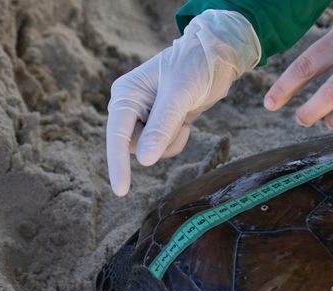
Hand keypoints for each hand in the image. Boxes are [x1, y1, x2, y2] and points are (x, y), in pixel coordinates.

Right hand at [105, 10, 259, 195]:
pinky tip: (186, 121)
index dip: (118, 164)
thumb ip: (162, 127)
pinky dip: (176, 141)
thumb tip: (144, 160)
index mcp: (126, 94)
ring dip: (170, 142)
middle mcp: (129, 106)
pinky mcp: (158, 124)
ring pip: (149, 150)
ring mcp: (143, 117)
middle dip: (159, 142)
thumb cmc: (195, 66)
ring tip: (184, 118)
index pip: (116, 135)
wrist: (216, 57)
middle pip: (133, 146)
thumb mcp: (180, 95)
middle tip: (180, 121)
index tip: (121, 191)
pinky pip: (162, 147)